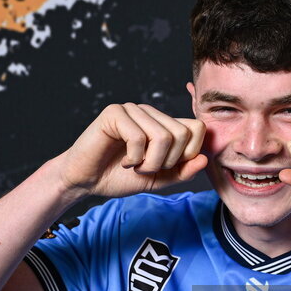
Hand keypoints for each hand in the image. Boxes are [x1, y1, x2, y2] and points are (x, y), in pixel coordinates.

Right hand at [57, 103, 207, 197]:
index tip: (168, 167)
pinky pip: (138, 137)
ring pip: (163, 136)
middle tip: (147, 169)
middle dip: (167, 162)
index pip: (196, 128)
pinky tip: (124, 161)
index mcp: (163, 124)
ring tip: (135, 166)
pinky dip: (133, 158)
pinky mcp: (114, 113)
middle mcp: (150, 113)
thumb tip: (204, 159)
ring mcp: (132, 110)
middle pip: (182, 133)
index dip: (189, 153)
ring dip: (150, 163)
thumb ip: (182, 171)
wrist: (86, 181)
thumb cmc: (119, 177)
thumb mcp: (158, 180)